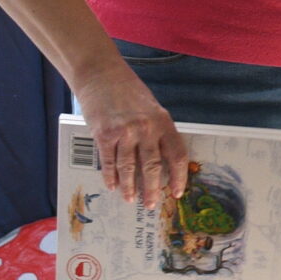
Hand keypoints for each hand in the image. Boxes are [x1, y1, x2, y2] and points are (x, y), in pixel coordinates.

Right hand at [77, 59, 187, 207]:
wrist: (101, 75)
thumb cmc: (129, 91)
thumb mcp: (152, 108)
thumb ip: (157, 131)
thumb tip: (161, 160)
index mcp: (163, 122)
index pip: (177, 155)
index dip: (178, 176)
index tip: (176, 192)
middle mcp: (146, 129)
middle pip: (153, 167)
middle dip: (152, 189)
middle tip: (151, 204)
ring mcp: (125, 132)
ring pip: (129, 168)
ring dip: (130, 187)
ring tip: (130, 199)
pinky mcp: (104, 134)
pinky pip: (109, 162)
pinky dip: (110, 177)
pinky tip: (112, 186)